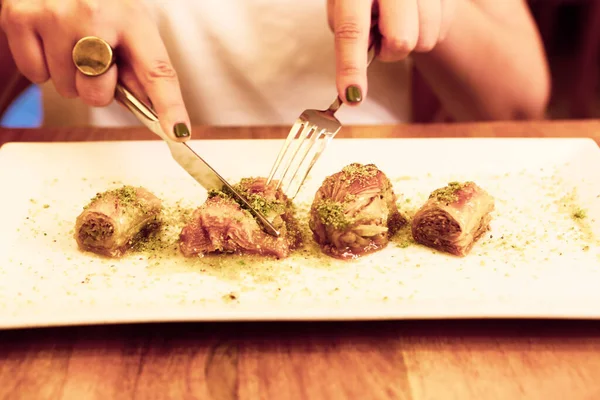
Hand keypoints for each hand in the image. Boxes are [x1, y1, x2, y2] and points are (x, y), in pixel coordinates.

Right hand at [0, 0, 190, 140]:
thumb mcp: (128, 19)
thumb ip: (138, 62)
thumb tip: (151, 107)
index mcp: (131, 16)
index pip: (157, 71)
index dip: (170, 106)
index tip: (178, 132)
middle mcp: (94, 14)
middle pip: (98, 93)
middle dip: (96, 87)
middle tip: (94, 59)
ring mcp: (55, 17)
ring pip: (66, 88)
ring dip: (69, 74)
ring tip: (70, 40)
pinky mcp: (20, 18)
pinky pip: (35, 75)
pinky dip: (41, 64)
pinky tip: (49, 38)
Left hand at [327, 0, 456, 104]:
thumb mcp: (343, 2)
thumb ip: (346, 29)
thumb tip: (360, 59)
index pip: (352, 30)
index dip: (351, 67)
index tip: (352, 95)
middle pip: (401, 39)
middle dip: (391, 50)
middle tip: (383, 35)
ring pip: (426, 39)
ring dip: (412, 40)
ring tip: (401, 19)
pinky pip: (443, 29)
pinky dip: (429, 30)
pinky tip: (418, 14)